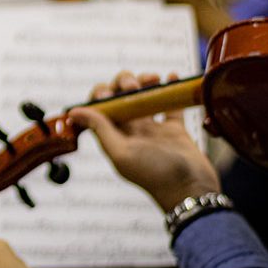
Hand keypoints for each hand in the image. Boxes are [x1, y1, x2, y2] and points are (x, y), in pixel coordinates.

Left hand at [67, 71, 219, 212]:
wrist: (193, 190)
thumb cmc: (156, 175)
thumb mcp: (122, 153)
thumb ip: (100, 129)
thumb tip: (74, 112)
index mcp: (115, 137)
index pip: (99, 107)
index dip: (101, 94)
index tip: (110, 92)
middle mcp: (131, 132)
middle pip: (120, 97)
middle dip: (124, 83)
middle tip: (134, 87)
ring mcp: (153, 130)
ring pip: (144, 96)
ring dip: (146, 82)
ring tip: (154, 78)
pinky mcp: (175, 130)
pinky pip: (170, 103)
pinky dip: (171, 88)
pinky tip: (172, 76)